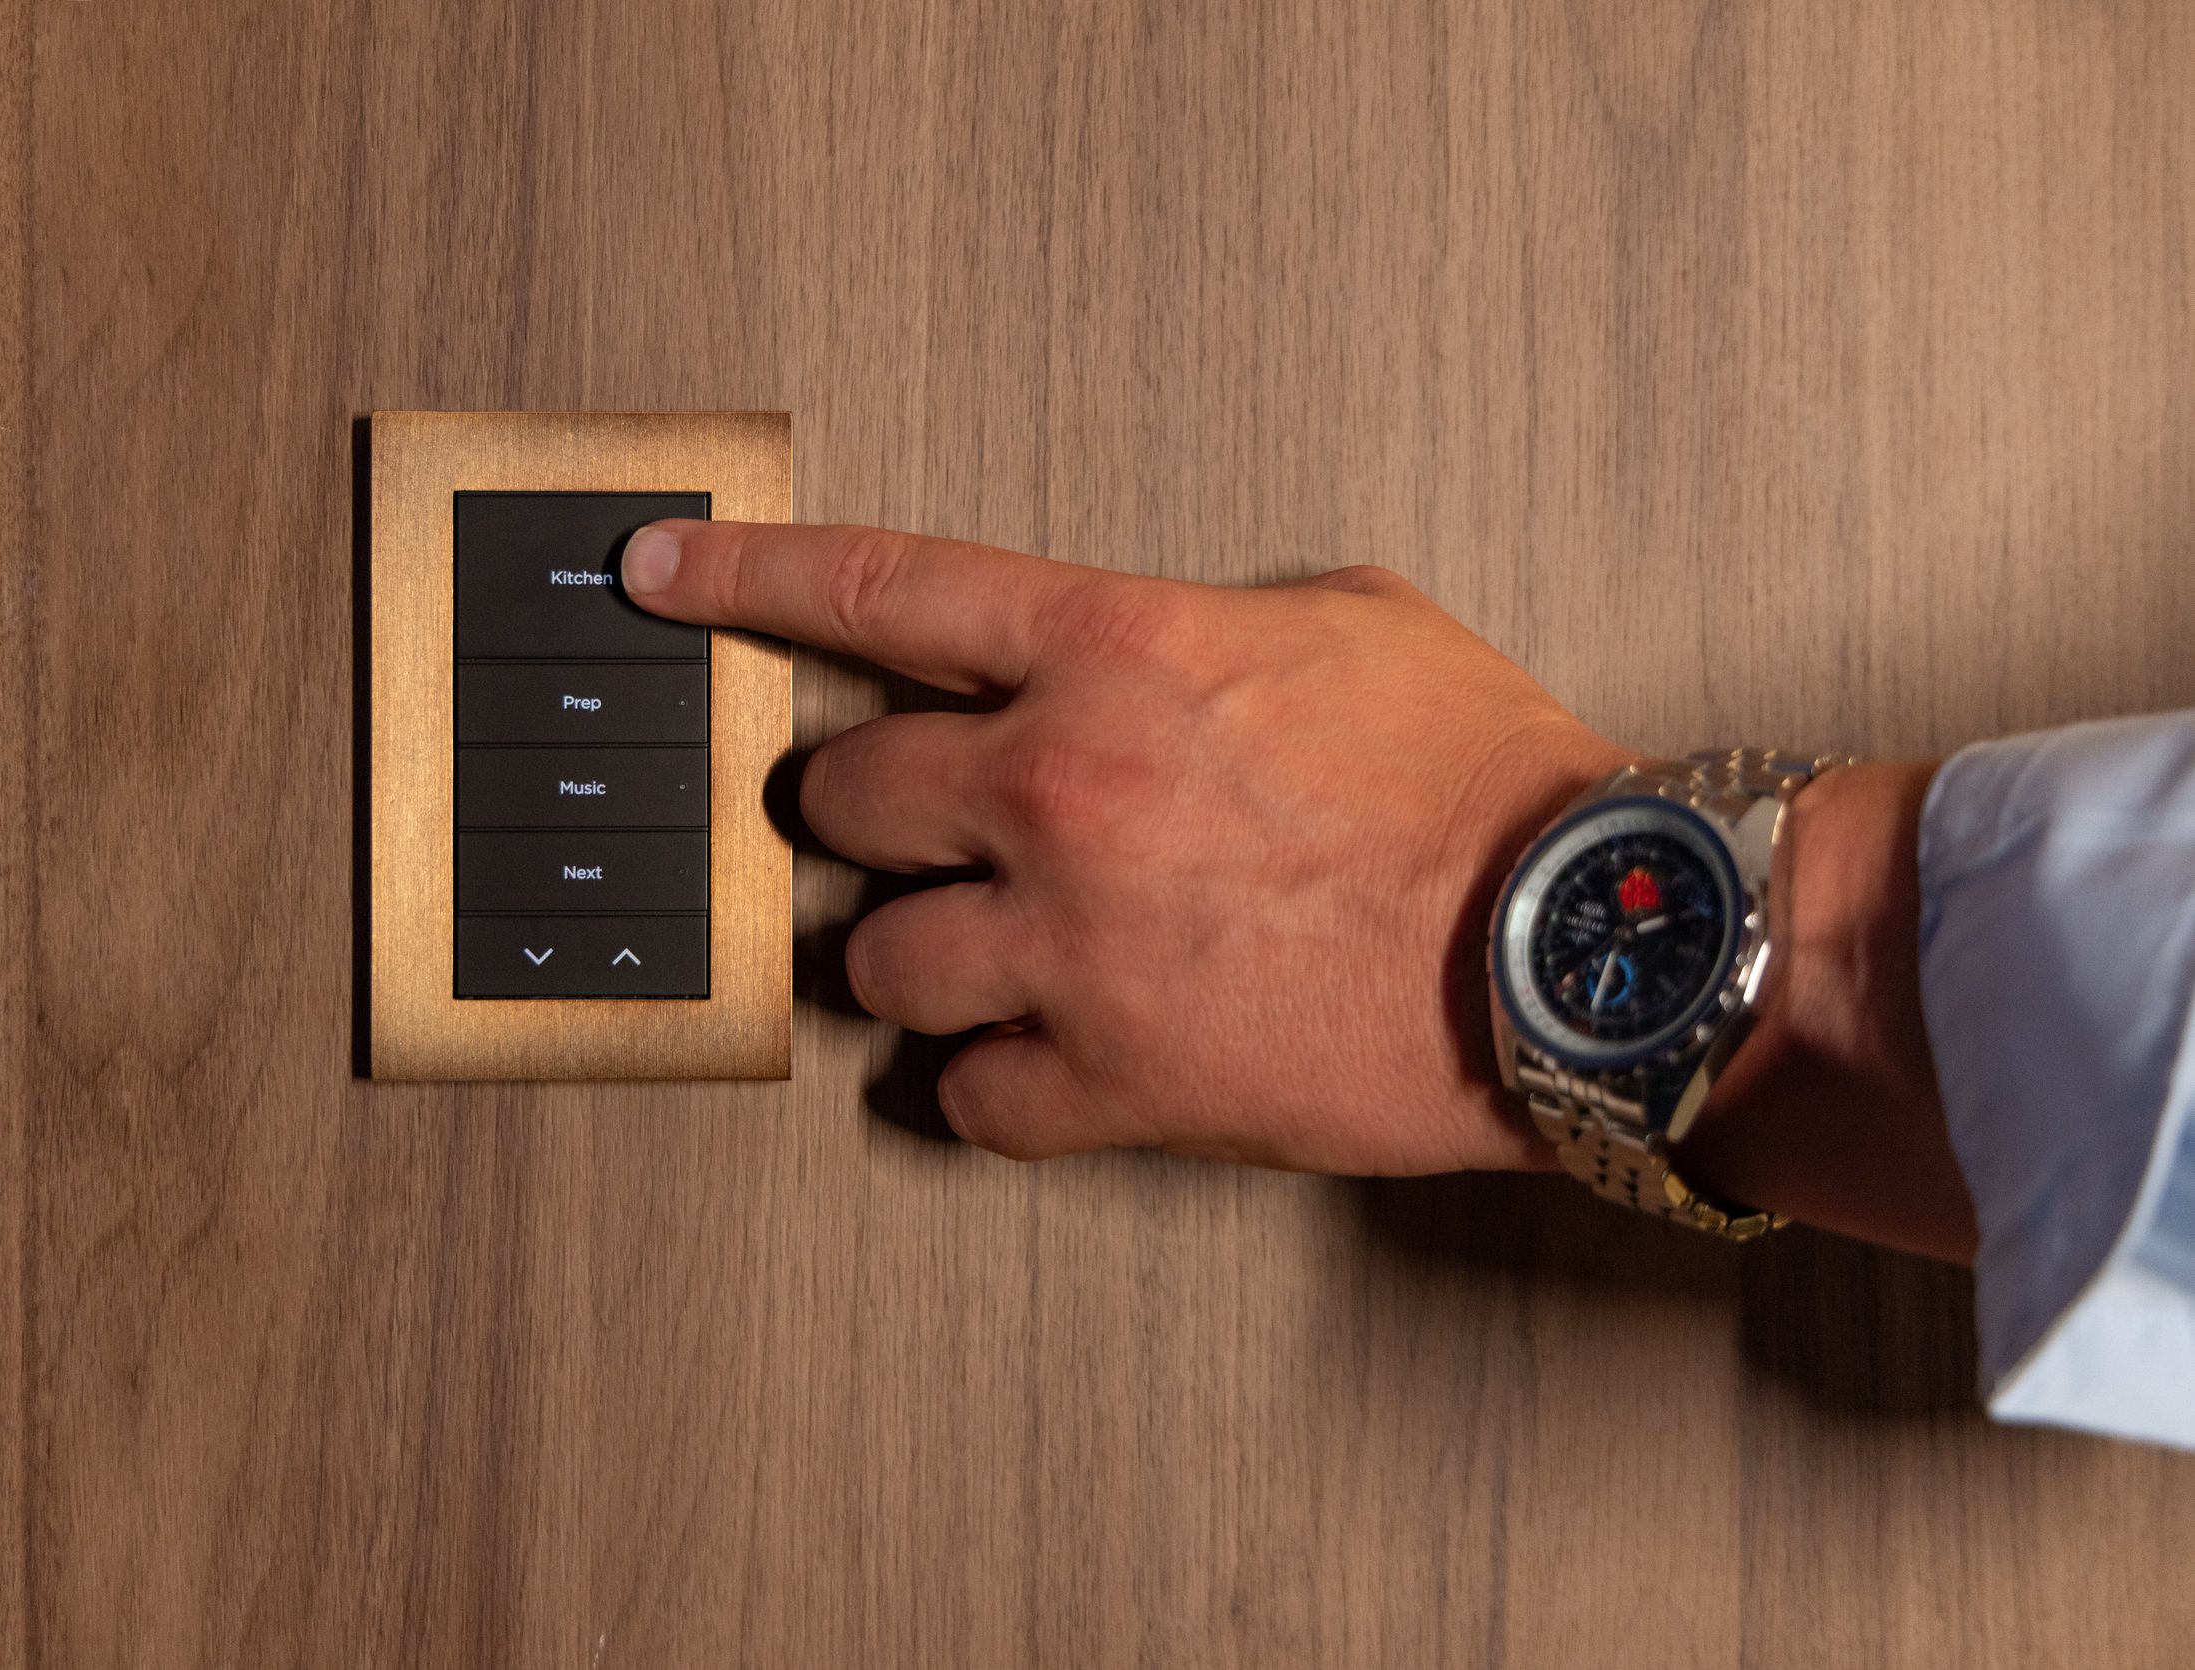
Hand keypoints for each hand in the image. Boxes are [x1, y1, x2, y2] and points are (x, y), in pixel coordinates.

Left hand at [624, 520, 1622, 1175]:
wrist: (1574, 938)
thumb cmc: (1482, 779)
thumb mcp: (1341, 619)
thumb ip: (1194, 623)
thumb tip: (1130, 652)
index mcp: (1112, 651)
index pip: (876, 590)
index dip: (745, 576)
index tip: (659, 573)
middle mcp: (1062, 789)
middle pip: (843, 795)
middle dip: (858, 807)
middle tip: (906, 826)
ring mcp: (1072, 943)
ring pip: (877, 959)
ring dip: (911, 952)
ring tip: (980, 952)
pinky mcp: (1111, 1079)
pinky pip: (965, 1096)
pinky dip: (985, 1079)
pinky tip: (1037, 1056)